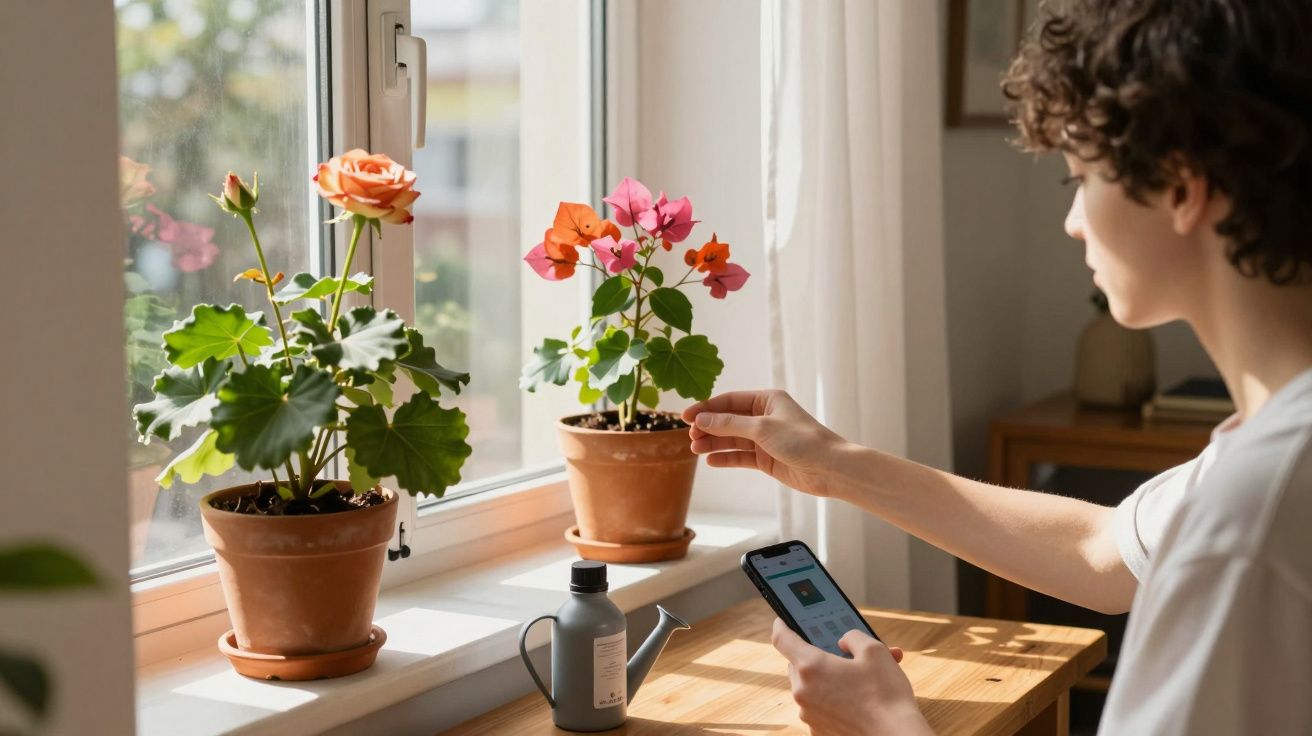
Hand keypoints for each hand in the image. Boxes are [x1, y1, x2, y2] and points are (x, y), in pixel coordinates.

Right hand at [682, 390, 849, 497]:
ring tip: (695, 450)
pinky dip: (726, 458)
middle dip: (708, 428)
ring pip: (732, 439)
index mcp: (767, 400)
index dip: (706, 409)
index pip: (729, 401)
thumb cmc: (802, 441)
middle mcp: (764, 417)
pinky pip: (740, 456)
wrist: (829, 468)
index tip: (685, 417)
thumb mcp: (762, 428)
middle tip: (690, 438)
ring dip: (714, 443)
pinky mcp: (766, 459)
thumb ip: (730, 424)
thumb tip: (702, 420)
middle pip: (728, 420)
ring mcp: (765, 439)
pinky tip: (711, 461)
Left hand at [771, 619, 930, 735]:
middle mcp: (802, 691)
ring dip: (829, 679)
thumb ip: (852, 637)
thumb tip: (843, 642)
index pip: (782, 638)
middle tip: (842, 653)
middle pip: (799, 664)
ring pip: (811, 687)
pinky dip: (833, 701)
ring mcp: (809, 714)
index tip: (782, 620)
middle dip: (819, 656)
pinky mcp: (818, 731)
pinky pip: (820, 707)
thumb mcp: (874, 650)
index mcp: (810, 666)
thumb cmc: (886, 695)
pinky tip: (858, 699)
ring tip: (861, 678)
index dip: (782, 625)